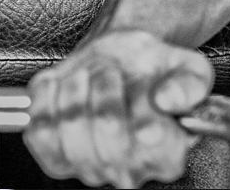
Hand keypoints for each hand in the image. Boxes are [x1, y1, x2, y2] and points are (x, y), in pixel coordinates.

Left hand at [23, 29, 212, 188]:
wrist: (120, 62)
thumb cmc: (151, 70)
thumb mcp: (187, 67)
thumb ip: (190, 84)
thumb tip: (169, 99)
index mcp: (166, 154)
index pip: (148, 136)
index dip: (141, 101)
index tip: (143, 84)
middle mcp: (126, 168)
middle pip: (107, 126)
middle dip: (107, 82)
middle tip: (112, 70)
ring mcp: (85, 163)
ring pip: (70, 122)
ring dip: (77, 84)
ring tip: (89, 76)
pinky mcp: (51, 151)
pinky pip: (39, 124)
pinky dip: (48, 95)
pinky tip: (64, 84)